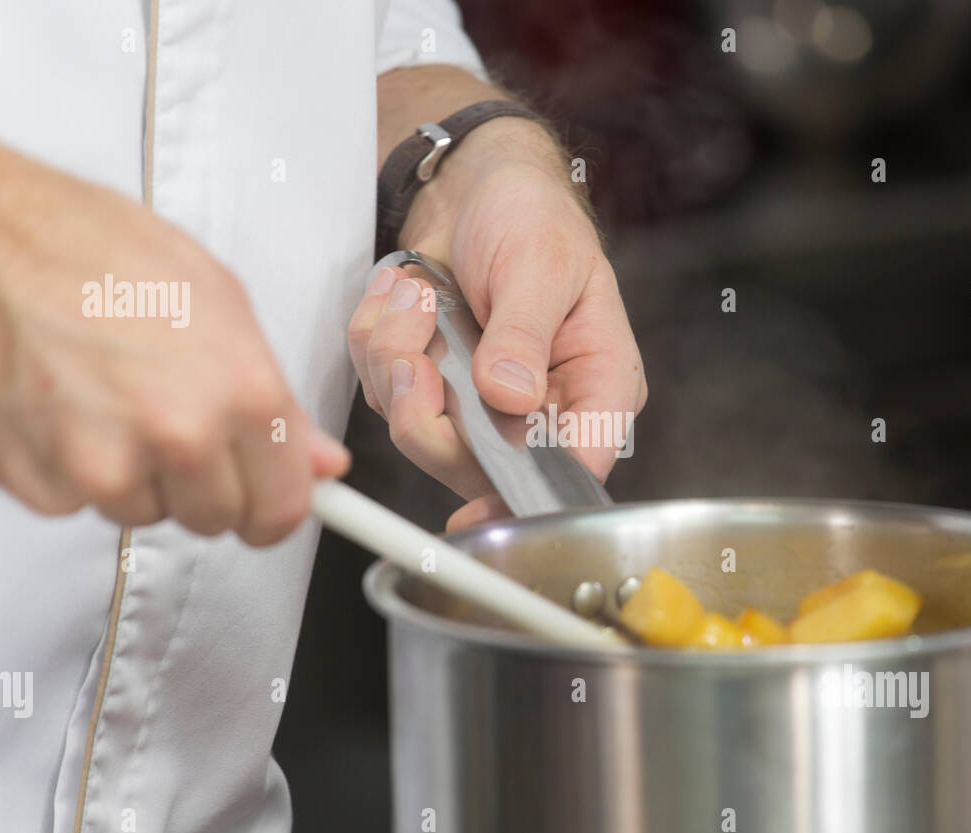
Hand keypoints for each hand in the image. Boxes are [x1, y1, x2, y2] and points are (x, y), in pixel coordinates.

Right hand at [0, 114, 348, 544]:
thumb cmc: (87, 246)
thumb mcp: (216, 300)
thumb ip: (275, 398)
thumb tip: (319, 460)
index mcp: (241, 392)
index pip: (282, 508)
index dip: (276, 508)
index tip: (266, 502)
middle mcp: (179, 438)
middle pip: (216, 520)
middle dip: (206, 484)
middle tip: (174, 419)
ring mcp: (104, 469)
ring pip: (148, 513)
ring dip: (139, 475)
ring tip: (110, 397)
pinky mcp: (38, 484)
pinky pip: (80, 506)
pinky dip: (74, 472)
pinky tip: (63, 408)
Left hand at [349, 116, 645, 529]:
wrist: (478, 186)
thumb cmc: (533, 217)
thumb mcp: (541, 263)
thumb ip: (525, 332)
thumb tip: (511, 396)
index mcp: (594, 388)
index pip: (573, 469)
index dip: (528, 500)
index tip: (479, 508)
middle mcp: (541, 410)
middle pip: (478, 468)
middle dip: (429, 410)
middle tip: (416, 346)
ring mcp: (481, 405)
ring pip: (419, 432)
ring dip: (396, 359)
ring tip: (416, 294)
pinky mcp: (433, 388)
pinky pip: (383, 393)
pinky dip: (376, 341)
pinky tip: (402, 295)